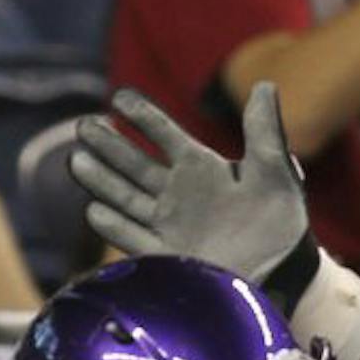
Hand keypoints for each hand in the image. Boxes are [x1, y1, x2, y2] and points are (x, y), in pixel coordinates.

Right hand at [70, 84, 310, 287]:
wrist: (282, 274)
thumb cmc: (281, 222)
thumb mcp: (275, 173)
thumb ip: (264, 132)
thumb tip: (266, 85)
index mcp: (200, 168)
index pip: (164, 134)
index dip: (143, 116)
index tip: (120, 98)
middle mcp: (177, 194)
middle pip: (134, 164)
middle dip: (109, 145)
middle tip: (84, 126)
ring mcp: (167, 225)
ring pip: (126, 197)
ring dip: (102, 180)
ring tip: (77, 160)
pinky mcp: (165, 257)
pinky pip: (132, 238)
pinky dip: (114, 225)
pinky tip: (94, 210)